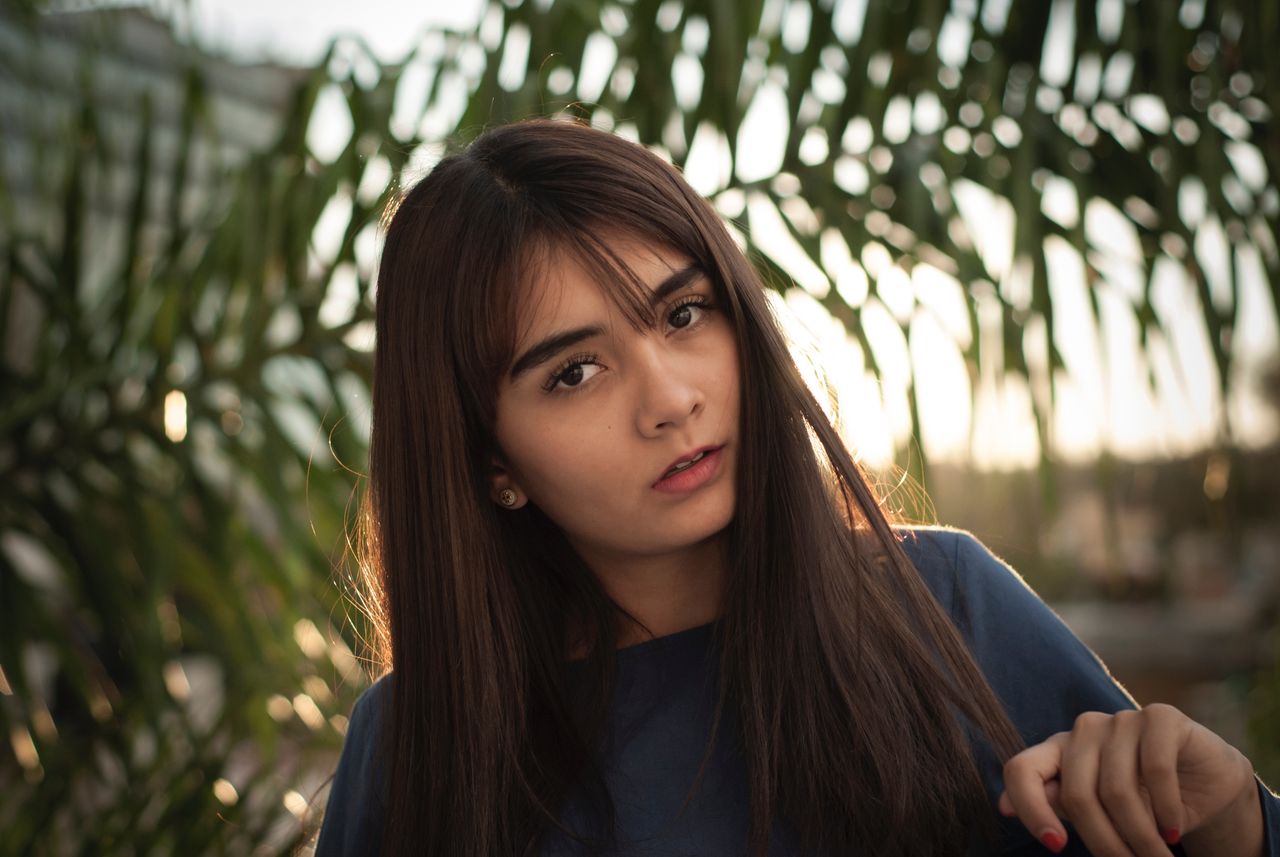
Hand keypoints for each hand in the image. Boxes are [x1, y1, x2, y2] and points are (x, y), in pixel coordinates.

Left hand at [996, 704, 1258, 855]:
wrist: (1206, 785)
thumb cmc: (1144, 801)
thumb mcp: (1098, 808)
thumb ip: (1057, 803)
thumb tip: (1004, 806)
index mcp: (1057, 750)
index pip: (1020, 770)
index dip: (1030, 809)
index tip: (1056, 847)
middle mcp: (1083, 729)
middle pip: (1075, 793)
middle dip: (1104, 842)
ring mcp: (1120, 718)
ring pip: (1117, 789)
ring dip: (1140, 836)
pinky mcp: (1160, 716)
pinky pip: (1155, 770)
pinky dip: (1165, 811)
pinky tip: (1173, 831)